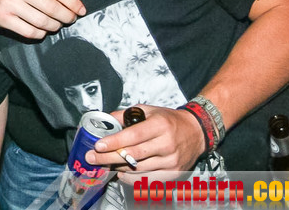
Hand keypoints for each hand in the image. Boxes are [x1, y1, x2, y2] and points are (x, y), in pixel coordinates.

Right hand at [0, 0, 84, 39]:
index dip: (73, 2)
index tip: (81, 10)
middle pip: (53, 8)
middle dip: (67, 16)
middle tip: (71, 19)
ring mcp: (11, 5)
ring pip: (43, 21)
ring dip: (55, 26)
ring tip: (57, 25)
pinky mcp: (4, 19)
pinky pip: (29, 31)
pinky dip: (40, 33)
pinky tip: (42, 30)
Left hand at [86, 105, 204, 183]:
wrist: (196, 132)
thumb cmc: (169, 120)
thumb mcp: (148, 110)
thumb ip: (126, 115)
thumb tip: (106, 121)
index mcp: (160, 125)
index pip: (133, 136)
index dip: (114, 142)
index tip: (98, 145)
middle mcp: (167, 144)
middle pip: (133, 155)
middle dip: (108, 157)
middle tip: (92, 158)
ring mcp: (171, 161)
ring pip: (138, 169)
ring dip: (117, 167)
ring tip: (103, 164)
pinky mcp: (173, 173)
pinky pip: (147, 179)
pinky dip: (131, 178)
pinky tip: (120, 173)